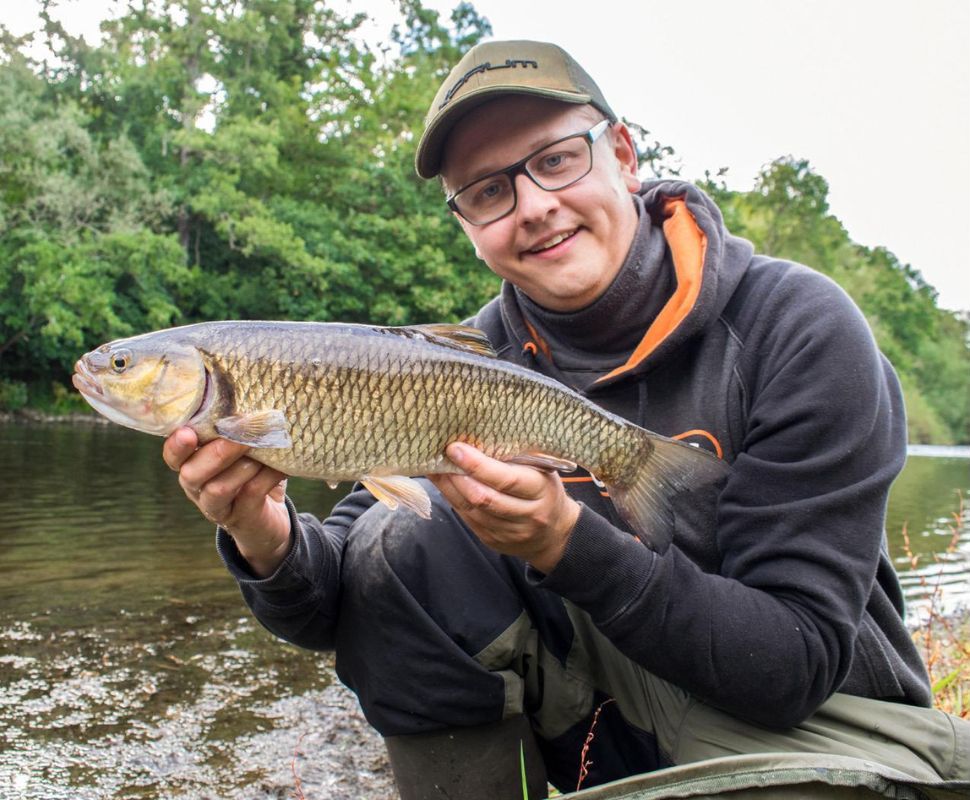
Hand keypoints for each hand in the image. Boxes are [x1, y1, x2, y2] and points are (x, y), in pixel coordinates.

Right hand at [163, 427, 291, 577]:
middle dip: (218, 451)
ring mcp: (216, 506)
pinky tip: (282, 466)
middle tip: (243, 432)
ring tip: (266, 448)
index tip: (188, 432)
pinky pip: (250, 495)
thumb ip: (238, 429)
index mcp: (191, 464)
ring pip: (218, 488)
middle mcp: (197, 487)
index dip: (176, 445)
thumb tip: (254, 397)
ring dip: (244, 465)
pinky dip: (268, 476)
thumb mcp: (241, 449)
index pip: (173, 455)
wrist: (268, 519)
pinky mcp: (240, 518)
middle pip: (191, 473)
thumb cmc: (252, 472)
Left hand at [428, 442, 579, 572]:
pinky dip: (452, 499)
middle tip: (439, 455)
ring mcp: (508, 532)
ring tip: (434, 467)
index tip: (456, 448)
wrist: (554, 534)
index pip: (506, 480)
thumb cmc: (545, 491)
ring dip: (449, 487)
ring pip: (470, 510)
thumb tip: (477, 436)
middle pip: (483, 498)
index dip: (477, 465)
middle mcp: (527, 515)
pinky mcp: (492, 540)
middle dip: (456, 476)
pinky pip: (467, 518)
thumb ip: (517, 457)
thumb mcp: (542, 470)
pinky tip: (443, 483)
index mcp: (540, 491)